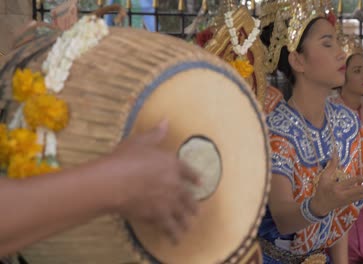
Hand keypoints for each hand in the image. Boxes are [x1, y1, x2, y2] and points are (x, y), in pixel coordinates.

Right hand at [106, 120, 199, 243]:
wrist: (113, 182)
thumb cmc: (124, 159)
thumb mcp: (140, 142)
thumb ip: (156, 133)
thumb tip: (165, 120)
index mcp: (173, 164)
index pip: (190, 172)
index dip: (196, 178)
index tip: (201, 183)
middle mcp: (175, 184)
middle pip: (189, 197)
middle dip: (193, 205)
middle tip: (196, 210)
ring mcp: (168, 201)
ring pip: (183, 214)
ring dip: (186, 221)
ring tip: (187, 226)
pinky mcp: (158, 216)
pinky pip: (170, 227)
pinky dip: (174, 234)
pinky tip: (175, 239)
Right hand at [309, 154, 362, 215]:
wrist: (319, 205)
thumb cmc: (321, 190)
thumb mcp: (324, 178)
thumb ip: (331, 166)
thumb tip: (335, 154)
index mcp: (336, 187)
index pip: (349, 183)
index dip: (358, 180)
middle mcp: (342, 194)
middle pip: (356, 192)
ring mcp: (345, 200)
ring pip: (358, 197)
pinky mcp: (347, 203)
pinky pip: (357, 199)